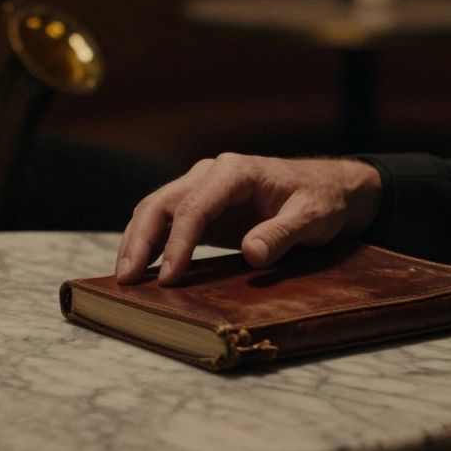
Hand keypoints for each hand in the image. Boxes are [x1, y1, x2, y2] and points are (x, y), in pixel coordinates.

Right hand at [115, 154, 382, 285]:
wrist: (327, 188)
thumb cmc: (321, 200)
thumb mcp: (312, 218)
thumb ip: (282, 234)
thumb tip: (252, 254)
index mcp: (236, 172)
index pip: (195, 206)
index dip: (178, 242)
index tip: (170, 276)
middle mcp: (211, 174)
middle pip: (162, 202)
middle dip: (140, 239)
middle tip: (126, 278)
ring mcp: (202, 187)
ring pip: (156, 208)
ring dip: (137, 240)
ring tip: (124, 276)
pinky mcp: (201, 205)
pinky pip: (167, 219)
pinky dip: (149, 241)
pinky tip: (140, 267)